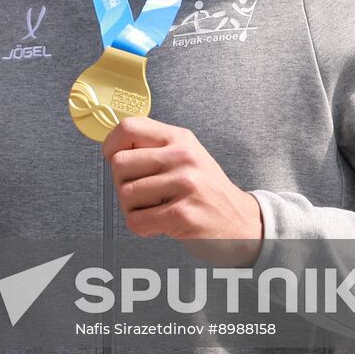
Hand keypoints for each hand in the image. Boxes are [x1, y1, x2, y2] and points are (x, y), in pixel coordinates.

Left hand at [102, 115, 262, 265]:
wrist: (242, 222)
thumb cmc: (206, 190)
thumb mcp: (186, 156)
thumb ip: (153, 147)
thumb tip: (112, 148)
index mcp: (179, 138)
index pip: (128, 127)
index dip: (112, 145)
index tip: (115, 160)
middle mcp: (183, 157)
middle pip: (119, 163)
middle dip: (122, 183)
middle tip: (143, 194)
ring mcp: (185, 185)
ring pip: (125, 194)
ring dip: (133, 209)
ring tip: (155, 209)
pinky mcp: (183, 214)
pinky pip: (136, 221)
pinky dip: (141, 227)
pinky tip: (159, 224)